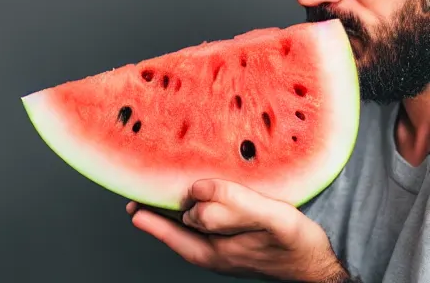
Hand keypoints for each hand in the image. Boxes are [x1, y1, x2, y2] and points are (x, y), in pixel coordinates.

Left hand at [126, 179, 349, 281]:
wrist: (319, 267)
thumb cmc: (297, 247)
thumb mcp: (271, 220)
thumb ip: (235, 205)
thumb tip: (197, 190)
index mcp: (211, 249)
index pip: (166, 228)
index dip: (148, 209)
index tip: (130, 196)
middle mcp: (209, 248)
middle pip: (169, 224)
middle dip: (152, 205)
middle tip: (135, 183)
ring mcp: (218, 244)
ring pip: (184, 220)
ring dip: (170, 201)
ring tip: (155, 181)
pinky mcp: (230, 236)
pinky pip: (202, 217)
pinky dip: (191, 202)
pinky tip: (194, 189)